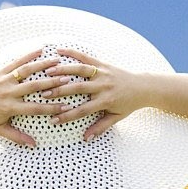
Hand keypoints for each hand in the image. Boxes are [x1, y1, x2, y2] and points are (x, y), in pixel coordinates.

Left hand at [0, 49, 70, 146]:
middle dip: (52, 84)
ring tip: (59, 62)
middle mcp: (7, 93)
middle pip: (34, 87)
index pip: (35, 109)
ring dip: (43, 66)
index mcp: (9, 108)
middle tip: (69, 80)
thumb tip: (34, 145)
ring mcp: (3, 81)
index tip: (67, 108)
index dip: (52, 109)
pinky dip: (28, 55)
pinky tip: (41, 50)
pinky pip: (15, 62)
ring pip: (26, 72)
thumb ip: (17, 136)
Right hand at [31, 49, 151, 140]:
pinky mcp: (103, 64)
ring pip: (80, 70)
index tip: (52, 120)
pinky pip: (86, 57)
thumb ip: (100, 127)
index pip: (82, 110)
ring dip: (63, 71)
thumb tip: (86, 138)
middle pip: (78, 89)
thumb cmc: (128, 104)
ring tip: (47, 72)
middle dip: (60, 92)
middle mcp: (103, 86)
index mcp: (106, 101)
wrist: (144, 87)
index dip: (67, 116)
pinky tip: (58, 50)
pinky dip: (72, 52)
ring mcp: (103, 73)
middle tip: (43, 95)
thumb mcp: (116, 117)